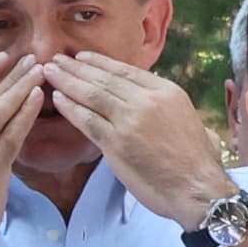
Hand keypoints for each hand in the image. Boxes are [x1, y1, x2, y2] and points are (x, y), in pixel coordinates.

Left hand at [38, 51, 235, 227]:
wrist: (197, 189)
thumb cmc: (198, 162)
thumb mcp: (190, 119)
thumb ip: (168, 106)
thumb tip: (159, 100)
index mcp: (166, 91)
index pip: (126, 71)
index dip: (100, 63)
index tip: (82, 57)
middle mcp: (147, 100)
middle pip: (105, 78)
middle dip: (77, 67)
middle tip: (57, 59)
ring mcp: (130, 120)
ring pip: (92, 94)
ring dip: (68, 81)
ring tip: (50, 71)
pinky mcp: (116, 143)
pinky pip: (87, 120)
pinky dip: (70, 108)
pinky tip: (57, 99)